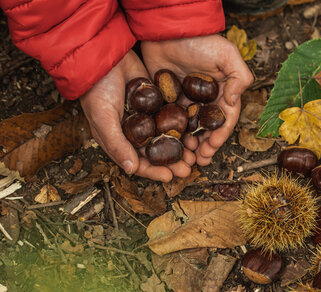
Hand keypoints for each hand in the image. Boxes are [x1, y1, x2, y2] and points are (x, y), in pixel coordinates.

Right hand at [79, 50, 194, 181]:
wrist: (104, 58)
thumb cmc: (96, 90)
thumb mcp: (103, 119)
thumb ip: (117, 144)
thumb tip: (131, 170)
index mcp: (119, 140)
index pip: (139, 162)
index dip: (154, 171)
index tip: (170, 177)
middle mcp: (136, 132)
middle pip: (158, 152)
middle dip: (173, 162)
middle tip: (189, 167)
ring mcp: (149, 117)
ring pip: (169, 137)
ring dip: (182, 146)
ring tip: (195, 152)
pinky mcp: (159, 102)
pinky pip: (174, 117)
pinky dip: (184, 125)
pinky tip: (196, 131)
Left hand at [141, 35, 253, 165]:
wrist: (167, 29)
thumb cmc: (200, 40)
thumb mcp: (227, 55)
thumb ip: (240, 78)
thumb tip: (235, 102)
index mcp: (223, 93)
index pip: (224, 121)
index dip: (219, 136)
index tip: (211, 148)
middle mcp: (205, 101)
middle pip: (206, 130)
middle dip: (204, 148)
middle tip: (198, 161)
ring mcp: (186, 102)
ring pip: (188, 130)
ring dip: (188, 147)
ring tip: (184, 159)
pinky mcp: (167, 100)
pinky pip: (169, 122)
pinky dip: (170, 136)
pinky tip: (168, 146)